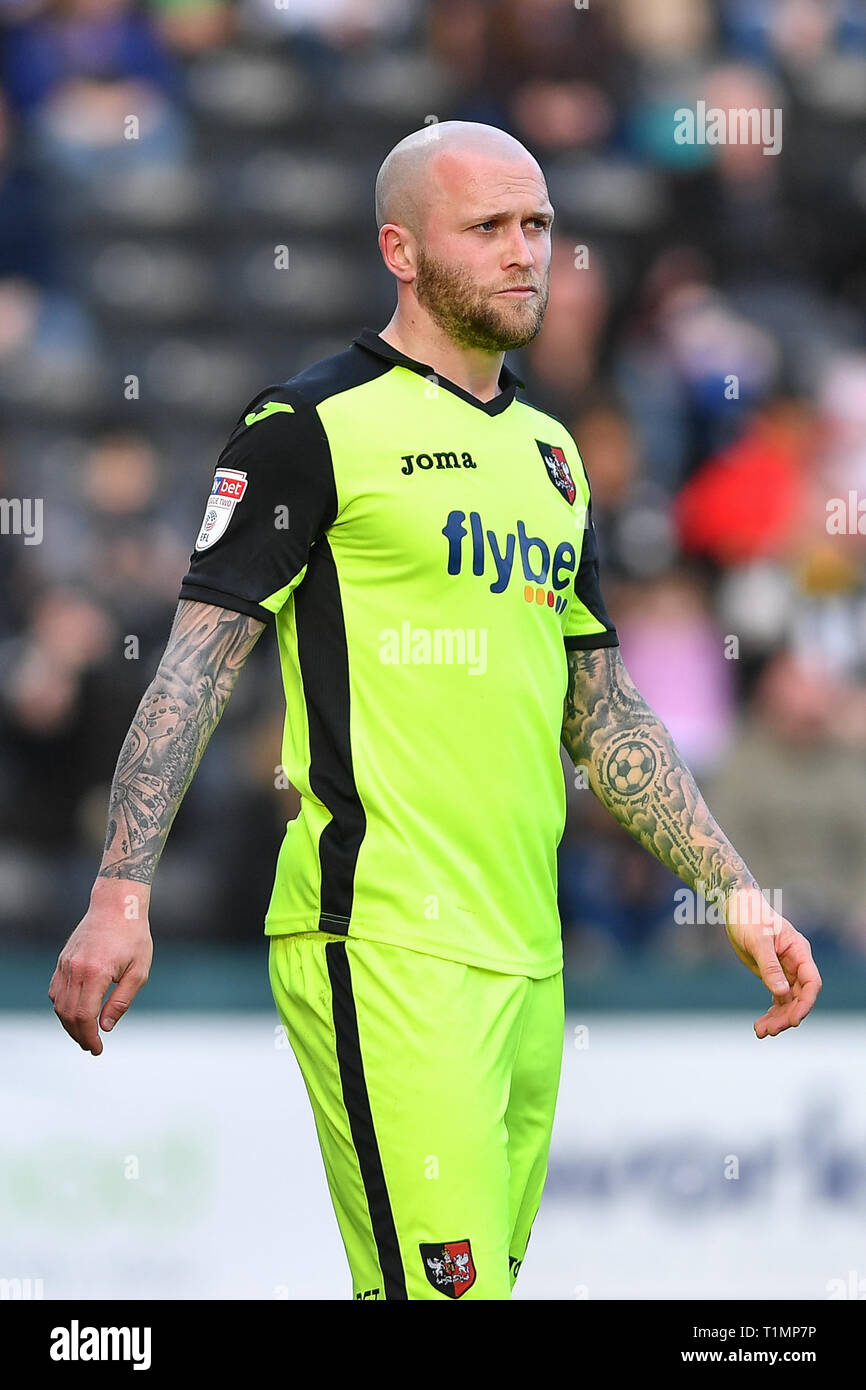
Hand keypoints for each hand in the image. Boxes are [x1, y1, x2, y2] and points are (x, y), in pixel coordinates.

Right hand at [49, 881, 152, 1055]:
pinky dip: (61, 1006)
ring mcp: (65, 964)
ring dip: (68, 1024)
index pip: (84, 1016)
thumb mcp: (139, 971)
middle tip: (92, 1047)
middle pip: (68, 1014)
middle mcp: (75, 969)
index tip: (97, 1049)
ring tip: (84, 1034)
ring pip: (58, 1004)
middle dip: (78, 1035)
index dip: (89, 1037)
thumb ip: (121, 1001)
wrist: (117, 905)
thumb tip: (105, 1027)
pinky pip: (55, 990)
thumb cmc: (134, 937)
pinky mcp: (62, 960)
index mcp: (96, 973)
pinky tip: (75, 1013)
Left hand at [724, 886, 821, 1037]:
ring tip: (761, 1032)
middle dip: (788, 1015)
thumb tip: (782, 992)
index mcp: (799, 951)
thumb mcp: (757, 941)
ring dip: (778, 1018)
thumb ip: (770, 966)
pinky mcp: (772, 975)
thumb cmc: (749, 917)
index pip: (811, 983)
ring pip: (788, 1001)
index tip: (794, 1020)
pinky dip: (771, 1012)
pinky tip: (760, 1026)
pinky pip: (777, 999)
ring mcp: (785, 970)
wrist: (735, 905)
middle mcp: (796, 963)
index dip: (805, 1003)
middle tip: (770, 1031)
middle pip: (800, 996)